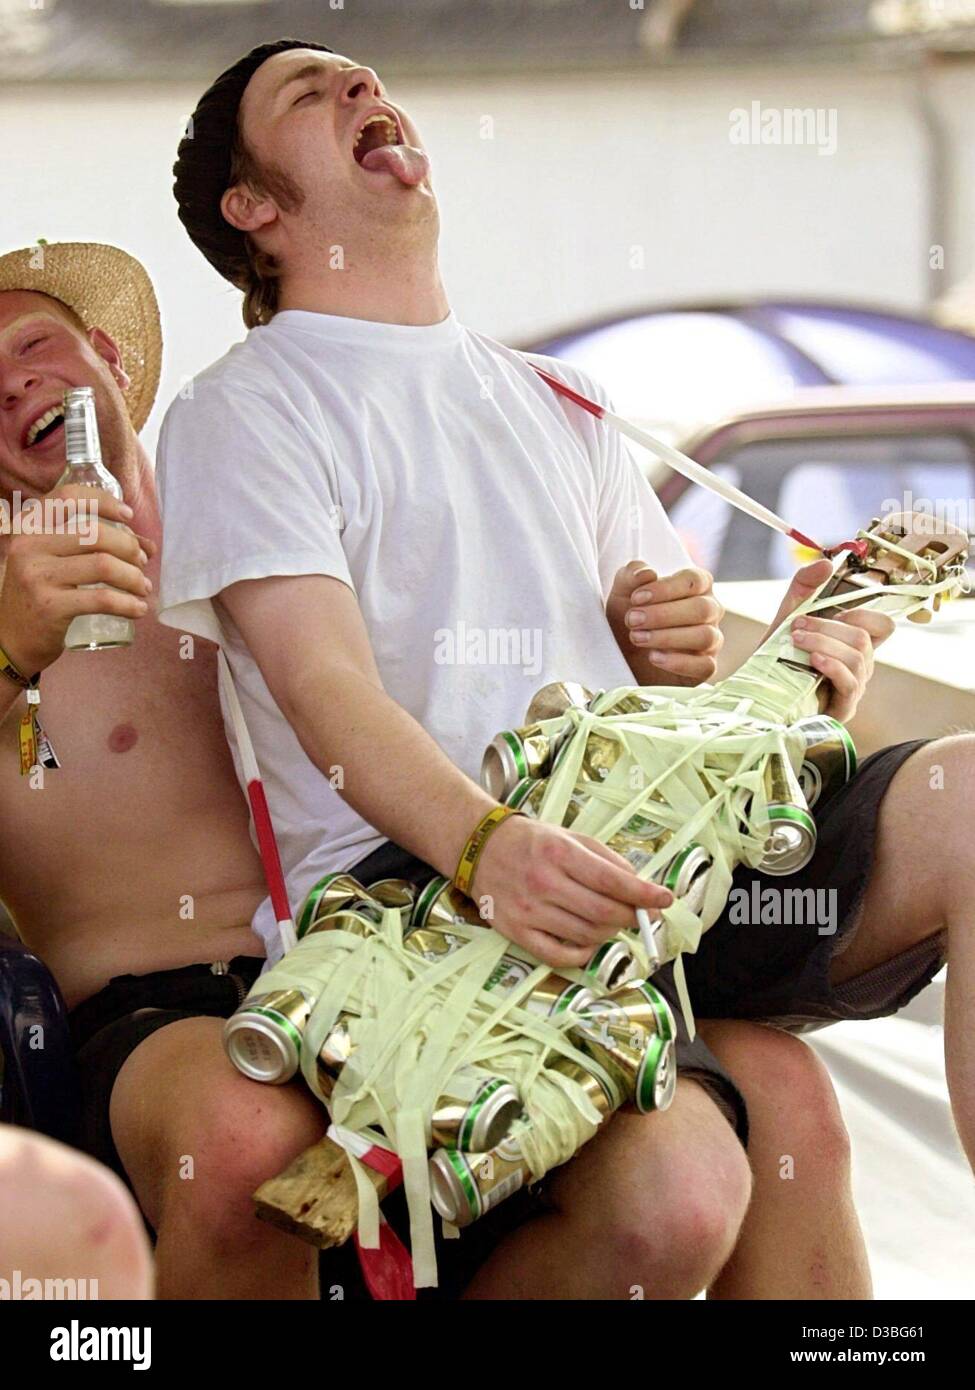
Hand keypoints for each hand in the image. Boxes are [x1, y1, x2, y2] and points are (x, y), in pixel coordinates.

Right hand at [0, 484, 153, 675]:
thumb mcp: (56, 562)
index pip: (67, 498)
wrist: (11, 639)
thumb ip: (95, 547)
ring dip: (133, 577)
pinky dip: (127, 604)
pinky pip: (101, 599)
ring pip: (102, 565)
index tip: (128, 516)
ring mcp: (37, 576)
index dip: (103, 501)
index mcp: (29, 528)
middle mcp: (29, 546)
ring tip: (143, 588)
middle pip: (94, 533)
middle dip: (129, 547)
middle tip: (142, 563)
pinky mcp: (49, 606)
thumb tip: (147, 546)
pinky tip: (138, 609)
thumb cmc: (41, 594)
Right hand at [472, 813, 673, 969]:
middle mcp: (543, 883)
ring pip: (585, 935)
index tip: (665, 900)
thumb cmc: (533, 842)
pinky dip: (582, 953)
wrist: (480, 848)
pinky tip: (589, 941)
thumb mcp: (570, 838)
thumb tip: (640, 887)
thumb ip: (607, 860)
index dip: (643, 894)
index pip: (611, 881)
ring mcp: (528, 911)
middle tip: (642, 915)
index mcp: (560, 854)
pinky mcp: (516, 932)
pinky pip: (558, 955)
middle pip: (602, 912)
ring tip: (612, 921)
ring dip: (609, 932)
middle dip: (631, 917)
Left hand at [607, 561, 723, 681]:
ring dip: (668, 637)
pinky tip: (653, 657)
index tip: (636, 598)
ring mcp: (711, 640)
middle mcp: (709, 611)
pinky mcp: (705, 667)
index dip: (666, 588)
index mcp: (696, 586)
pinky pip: (705, 666)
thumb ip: (630, 577)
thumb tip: (647, 573)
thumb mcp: (622, 595)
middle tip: (633, 620)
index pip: (694, 580)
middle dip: (663, 615)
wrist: (624, 658)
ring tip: (637, 638)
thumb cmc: (630, 619)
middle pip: (702, 608)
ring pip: (705, 636)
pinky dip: (678, 662)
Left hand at [765, 560, 895, 721]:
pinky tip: (812, 660)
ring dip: (823, 642)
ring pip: (857, 657)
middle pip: (864, 638)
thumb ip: (805, 586)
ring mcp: (855, 688)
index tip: (837, 610)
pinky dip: (832, 665)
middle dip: (828, 626)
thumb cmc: (778, 656)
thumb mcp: (789, 615)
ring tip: (796, 640)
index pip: (884, 626)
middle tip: (797, 625)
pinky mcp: (844, 707)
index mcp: (855, 644)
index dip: (867, 613)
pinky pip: (850, 682)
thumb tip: (827, 563)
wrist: (757, 692)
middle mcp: (860, 666)